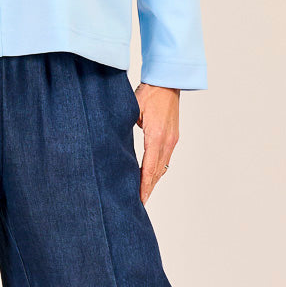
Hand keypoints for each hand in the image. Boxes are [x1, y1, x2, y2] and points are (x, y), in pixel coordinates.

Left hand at [134, 84, 178, 203]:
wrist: (167, 81)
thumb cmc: (148, 93)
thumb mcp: (131, 110)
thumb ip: (122, 129)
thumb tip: (112, 146)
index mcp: (156, 136)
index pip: (149, 168)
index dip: (144, 186)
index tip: (139, 200)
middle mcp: (167, 141)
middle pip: (157, 172)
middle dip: (148, 189)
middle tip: (138, 205)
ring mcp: (172, 139)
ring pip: (162, 167)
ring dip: (153, 181)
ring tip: (144, 195)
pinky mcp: (173, 137)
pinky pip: (165, 159)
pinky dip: (157, 170)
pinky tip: (151, 178)